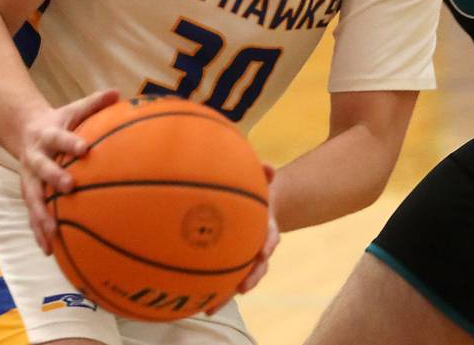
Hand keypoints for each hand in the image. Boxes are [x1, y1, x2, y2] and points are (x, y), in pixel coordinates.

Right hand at [19, 88, 118, 253]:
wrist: (26, 130)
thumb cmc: (61, 121)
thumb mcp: (75, 109)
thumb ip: (95, 103)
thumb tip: (117, 92)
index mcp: (48, 136)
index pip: (60, 138)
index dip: (71, 142)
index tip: (85, 148)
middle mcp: (35, 159)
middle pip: (42, 169)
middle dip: (54, 178)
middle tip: (70, 187)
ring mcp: (29, 179)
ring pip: (33, 199)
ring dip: (41, 216)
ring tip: (53, 234)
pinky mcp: (29, 195)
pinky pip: (33, 215)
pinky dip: (39, 232)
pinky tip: (50, 251)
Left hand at [205, 164, 280, 314]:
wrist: (256, 204)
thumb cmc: (255, 191)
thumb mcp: (259, 181)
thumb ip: (264, 173)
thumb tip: (270, 167)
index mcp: (266, 226)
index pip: (271, 236)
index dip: (269, 244)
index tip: (264, 251)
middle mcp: (259, 246)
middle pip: (259, 265)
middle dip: (253, 276)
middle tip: (243, 287)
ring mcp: (247, 257)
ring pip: (243, 278)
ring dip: (231, 291)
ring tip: (216, 306)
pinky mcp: (234, 264)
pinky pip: (227, 279)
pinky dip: (217, 292)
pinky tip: (202, 305)